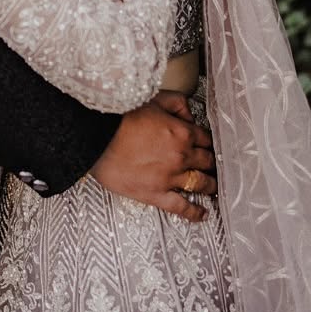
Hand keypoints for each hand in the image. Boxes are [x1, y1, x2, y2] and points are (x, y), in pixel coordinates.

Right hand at [89, 90, 216, 222]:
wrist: (97, 135)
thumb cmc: (121, 116)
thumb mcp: (154, 98)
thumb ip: (177, 103)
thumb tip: (190, 114)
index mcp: (182, 132)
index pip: (205, 138)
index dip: (208, 141)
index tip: (208, 145)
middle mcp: (181, 156)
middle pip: (206, 161)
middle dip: (211, 162)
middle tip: (214, 166)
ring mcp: (170, 177)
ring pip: (200, 183)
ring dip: (210, 185)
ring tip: (212, 187)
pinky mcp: (155, 194)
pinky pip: (181, 207)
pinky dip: (194, 212)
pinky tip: (202, 213)